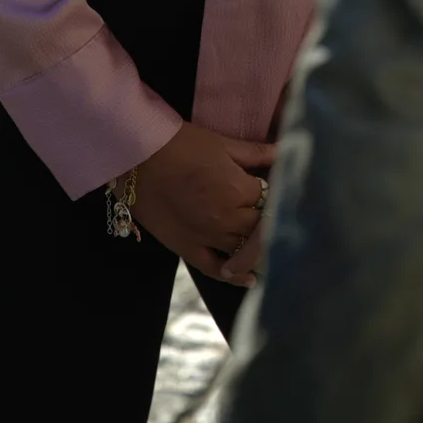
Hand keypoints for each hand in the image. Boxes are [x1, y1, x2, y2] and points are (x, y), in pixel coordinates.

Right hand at [134, 122, 273, 283]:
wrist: (138, 157)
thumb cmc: (181, 145)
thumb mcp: (222, 144)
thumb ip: (256, 153)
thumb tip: (285, 151)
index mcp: (238, 189)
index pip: (271, 199)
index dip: (276, 194)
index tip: (276, 190)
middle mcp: (227, 218)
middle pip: (261, 228)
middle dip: (270, 220)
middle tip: (275, 216)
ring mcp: (207, 237)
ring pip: (245, 251)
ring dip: (258, 248)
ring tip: (272, 247)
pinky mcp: (188, 249)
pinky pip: (216, 269)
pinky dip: (235, 276)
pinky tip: (250, 279)